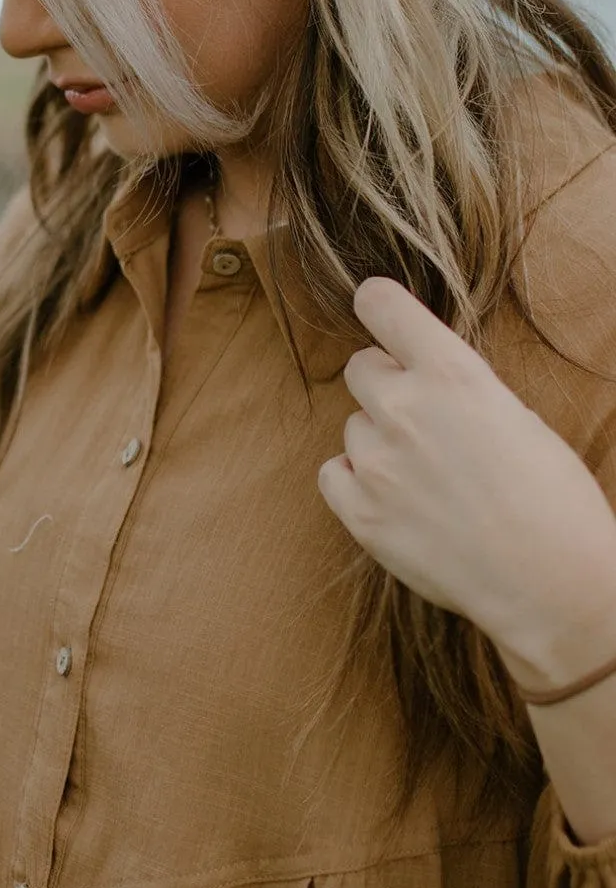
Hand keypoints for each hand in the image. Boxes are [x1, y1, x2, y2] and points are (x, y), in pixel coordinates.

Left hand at [316, 276, 615, 669]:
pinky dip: (357, 482)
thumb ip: (456, 389)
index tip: (378, 312)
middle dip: (385, 386)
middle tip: (422, 421)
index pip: (381, 305)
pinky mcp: (360, 512)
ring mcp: (376, 461)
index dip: (378, 305)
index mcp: (451, 374)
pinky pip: (334, 472)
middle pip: (360, 368)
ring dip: (379, 442)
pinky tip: (396, 501)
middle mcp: (403, 408)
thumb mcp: (514, 415)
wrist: (551, 583)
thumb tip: (422, 380)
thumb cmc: (552, 499)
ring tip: (427, 478)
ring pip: (354, 426)